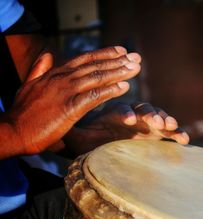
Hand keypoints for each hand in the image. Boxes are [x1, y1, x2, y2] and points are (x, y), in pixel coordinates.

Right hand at [4, 46, 140, 154]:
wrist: (13, 131)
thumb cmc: (22, 112)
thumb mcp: (29, 85)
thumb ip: (39, 69)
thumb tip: (46, 55)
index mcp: (55, 74)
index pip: (84, 59)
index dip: (104, 54)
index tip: (121, 51)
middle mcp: (62, 79)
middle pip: (95, 66)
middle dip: (118, 61)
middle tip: (136, 57)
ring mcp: (66, 92)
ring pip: (97, 78)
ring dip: (119, 72)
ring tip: (135, 69)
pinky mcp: (69, 107)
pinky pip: (94, 96)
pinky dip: (110, 90)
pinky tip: (124, 87)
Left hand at [64, 102, 189, 154]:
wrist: (104, 141)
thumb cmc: (89, 139)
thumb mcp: (77, 136)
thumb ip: (71, 130)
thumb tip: (57, 125)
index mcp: (113, 112)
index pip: (120, 109)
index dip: (125, 113)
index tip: (128, 120)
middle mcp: (132, 113)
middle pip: (143, 109)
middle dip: (150, 114)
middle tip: (154, 122)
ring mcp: (146, 123)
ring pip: (158, 117)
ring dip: (165, 120)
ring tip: (171, 127)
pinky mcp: (156, 133)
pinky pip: (168, 132)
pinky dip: (177, 133)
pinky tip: (185, 140)